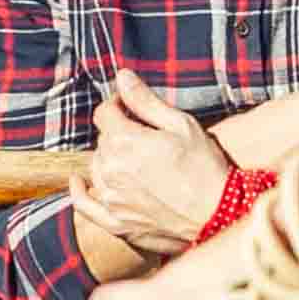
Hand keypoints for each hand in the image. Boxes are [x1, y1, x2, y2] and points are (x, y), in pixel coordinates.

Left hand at [75, 74, 235, 267]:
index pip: (105, 113)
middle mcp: (111, 170)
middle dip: (117, 133)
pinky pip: (85, 205)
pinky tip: (78, 181)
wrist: (219, 216)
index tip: (129, 106)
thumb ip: (145, 101)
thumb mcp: (181, 125)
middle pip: (102, 141)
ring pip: (96, 167)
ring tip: (133, 160)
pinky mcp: (116, 223)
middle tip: (142, 135)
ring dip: (108, 159)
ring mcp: (111, 199)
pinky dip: (79, 191)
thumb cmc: (205, 167)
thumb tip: (122, 76)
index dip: (117, 105)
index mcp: (124, 142)